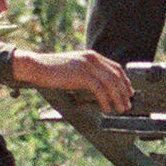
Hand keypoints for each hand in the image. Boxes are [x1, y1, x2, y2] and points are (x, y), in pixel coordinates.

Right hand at [14, 49, 133, 110]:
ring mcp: (88, 66)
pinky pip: (100, 89)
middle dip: (124, 91)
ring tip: (121, 109)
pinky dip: (106, 100)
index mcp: (92, 56)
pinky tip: (107, 108)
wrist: (37, 67)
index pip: (116, 68)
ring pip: (111, 83)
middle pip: (116, 75)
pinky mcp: (82, 75)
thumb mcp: (74, 68)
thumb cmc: (52, 70)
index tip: (128, 92)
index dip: (124, 81)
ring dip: (118, 98)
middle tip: (128, 104)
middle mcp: (93, 58)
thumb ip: (88, 73)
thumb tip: (99, 87)